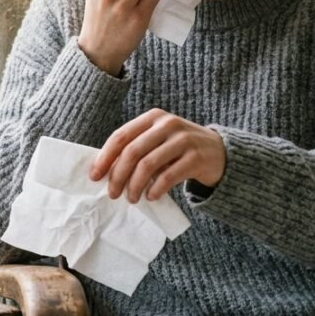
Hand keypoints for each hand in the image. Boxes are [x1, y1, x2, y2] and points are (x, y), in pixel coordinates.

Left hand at [89, 108, 225, 202]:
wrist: (219, 152)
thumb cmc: (179, 148)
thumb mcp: (158, 140)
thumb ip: (136, 148)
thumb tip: (105, 171)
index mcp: (152, 117)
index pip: (121, 136)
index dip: (105, 157)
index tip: (94, 176)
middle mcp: (167, 124)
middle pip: (132, 151)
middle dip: (118, 175)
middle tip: (112, 193)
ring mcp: (183, 139)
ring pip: (148, 165)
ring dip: (135, 185)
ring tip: (132, 198)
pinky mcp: (196, 157)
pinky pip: (168, 176)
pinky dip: (155, 189)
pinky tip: (151, 196)